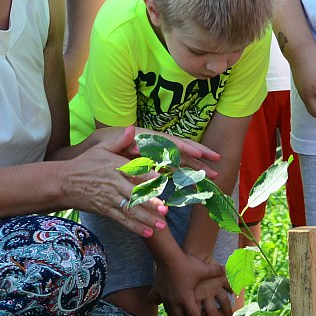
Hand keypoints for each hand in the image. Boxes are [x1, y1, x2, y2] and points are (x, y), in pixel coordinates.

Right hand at [63, 140, 169, 237]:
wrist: (64, 183)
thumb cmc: (85, 163)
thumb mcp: (101, 148)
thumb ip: (119, 140)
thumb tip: (132, 128)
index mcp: (115, 167)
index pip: (134, 171)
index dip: (147, 175)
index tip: (160, 180)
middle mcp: (114, 184)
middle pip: (134, 195)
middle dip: (150, 203)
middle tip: (164, 210)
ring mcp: (110, 199)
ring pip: (130, 210)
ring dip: (147, 219)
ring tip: (162, 225)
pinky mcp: (106, 210)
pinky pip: (122, 220)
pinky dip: (135, 227)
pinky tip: (148, 232)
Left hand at [92, 124, 220, 179]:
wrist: (97, 154)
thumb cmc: (103, 148)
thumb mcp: (109, 143)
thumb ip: (120, 139)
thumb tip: (130, 131)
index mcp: (147, 138)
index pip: (170, 141)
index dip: (185, 147)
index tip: (199, 153)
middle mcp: (156, 145)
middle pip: (182, 149)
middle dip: (201, 155)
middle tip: (217, 161)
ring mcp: (158, 155)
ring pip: (183, 161)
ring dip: (198, 168)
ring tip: (214, 175)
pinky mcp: (157, 165)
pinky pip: (176, 170)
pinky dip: (187, 176)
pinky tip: (198, 184)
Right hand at [153, 253, 231, 315]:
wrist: (168, 257)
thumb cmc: (187, 263)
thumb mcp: (204, 269)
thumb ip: (216, 272)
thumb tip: (228, 271)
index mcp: (188, 298)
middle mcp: (175, 301)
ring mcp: (165, 297)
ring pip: (170, 312)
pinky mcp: (157, 291)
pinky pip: (155, 301)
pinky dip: (157, 303)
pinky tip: (158, 304)